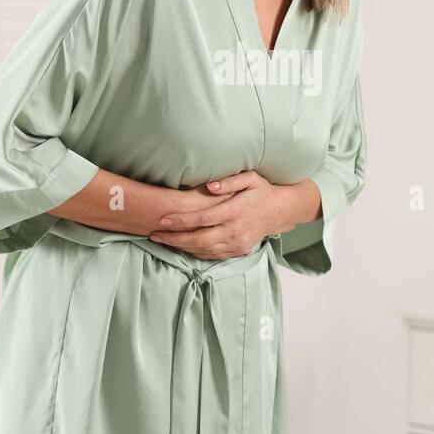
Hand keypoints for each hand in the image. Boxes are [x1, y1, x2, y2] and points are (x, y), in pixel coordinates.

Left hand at [150, 170, 286, 260]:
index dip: (181, 221)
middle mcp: (235, 230)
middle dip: (173, 238)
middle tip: (153, 235)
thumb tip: (209, 187)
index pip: (202, 218)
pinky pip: (212, 255)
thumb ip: (230, 181)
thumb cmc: (261, 191)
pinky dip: (194, 253)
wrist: (280, 211)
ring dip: (181, 247)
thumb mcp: (250, 179)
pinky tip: (181, 247)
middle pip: (198, 238)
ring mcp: (237, 243)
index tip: (163, 220)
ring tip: (162, 241)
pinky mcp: (238, 250)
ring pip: (203, 250)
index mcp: (235, 211)